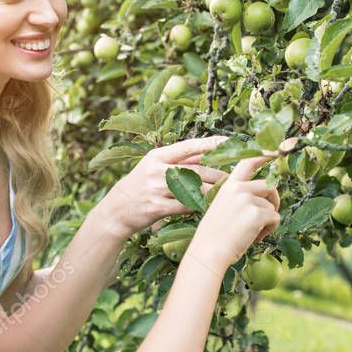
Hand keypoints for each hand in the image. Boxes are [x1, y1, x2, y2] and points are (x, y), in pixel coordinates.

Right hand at [100, 135, 230, 238]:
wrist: (116, 211)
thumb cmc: (139, 187)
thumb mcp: (153, 168)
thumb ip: (178, 161)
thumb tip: (206, 153)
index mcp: (157, 156)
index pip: (188, 146)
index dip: (209, 143)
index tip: (229, 140)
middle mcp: (157, 170)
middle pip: (196, 170)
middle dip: (218, 175)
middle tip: (235, 178)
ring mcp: (156, 189)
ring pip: (194, 189)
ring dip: (212, 192)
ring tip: (226, 194)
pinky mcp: (157, 207)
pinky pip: (186, 206)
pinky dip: (198, 207)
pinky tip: (208, 208)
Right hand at [189, 142, 289, 268]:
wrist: (208, 252)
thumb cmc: (215, 235)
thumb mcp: (223, 208)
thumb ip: (240, 199)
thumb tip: (265, 200)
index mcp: (229, 185)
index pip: (248, 162)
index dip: (265, 154)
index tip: (278, 149)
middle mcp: (239, 188)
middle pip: (269, 186)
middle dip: (273, 201)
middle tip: (265, 219)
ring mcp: (248, 199)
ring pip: (272, 205)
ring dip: (269, 220)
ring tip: (253, 233)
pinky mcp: (257, 213)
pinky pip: (275, 218)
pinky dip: (270, 229)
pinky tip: (256, 238)